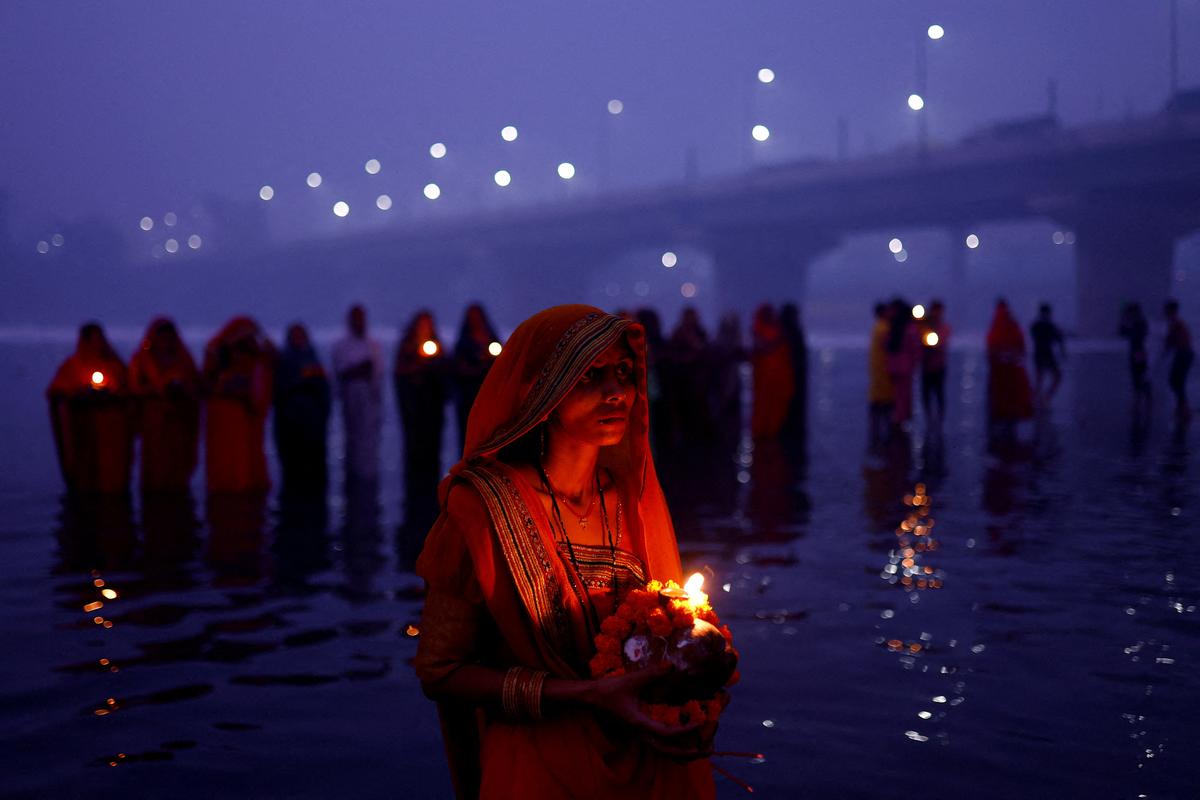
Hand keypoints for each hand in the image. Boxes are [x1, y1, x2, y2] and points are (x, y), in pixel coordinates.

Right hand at [586, 665, 717, 761]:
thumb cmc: (609, 690)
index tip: (700, 721)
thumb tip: (671, 665)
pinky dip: (671, 742)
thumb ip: (652, 673)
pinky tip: (679, 733)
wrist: (590, 698)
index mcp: (639, 724)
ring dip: (680, 750)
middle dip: (687, 753)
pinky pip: (657, 742)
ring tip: (698, 746)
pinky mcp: (637, 731)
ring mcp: (638, 734)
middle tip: (706, 748)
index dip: (686, 730)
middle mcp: (640, 733)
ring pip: (662, 751)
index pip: (667, 734)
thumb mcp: (631, 680)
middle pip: (667, 752)